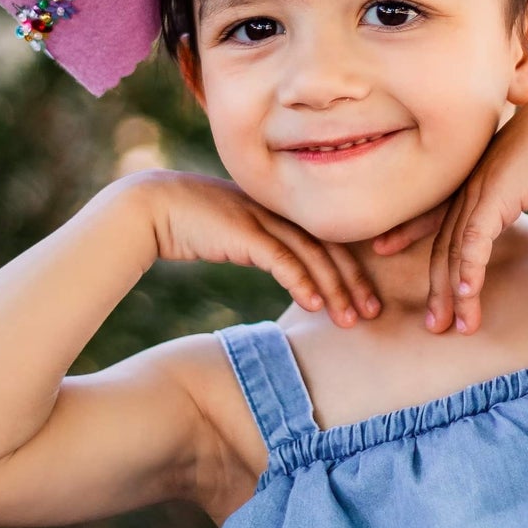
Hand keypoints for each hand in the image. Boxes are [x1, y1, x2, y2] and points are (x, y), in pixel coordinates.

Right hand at [128, 171, 379, 328]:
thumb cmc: (193, 225)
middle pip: (332, 246)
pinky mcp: (243, 230)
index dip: (354, 269)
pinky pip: (280, 258)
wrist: (152, 207)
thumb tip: (288, 272)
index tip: (369, 300)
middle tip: (375, 314)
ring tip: (352, 320)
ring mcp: (263, 218)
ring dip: (335, 289)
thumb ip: (266, 246)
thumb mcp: (239, 235)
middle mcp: (280, 211)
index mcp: (283, 211)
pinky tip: (314, 305)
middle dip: (356, 282)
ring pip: (312, 254)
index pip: (331, 239)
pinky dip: (301, 281)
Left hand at [372, 83, 527, 334]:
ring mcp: (477, 193)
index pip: (438, 210)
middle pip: (441, 243)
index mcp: (480, 180)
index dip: (411, 230)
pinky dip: (468, 273)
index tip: (385, 246)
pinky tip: (467, 299)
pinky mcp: (492, 199)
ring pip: (454, 253)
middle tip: (432, 321)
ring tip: (448, 326)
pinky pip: (473, 245)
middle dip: (435, 285)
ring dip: (452, 293)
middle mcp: (470, 186)